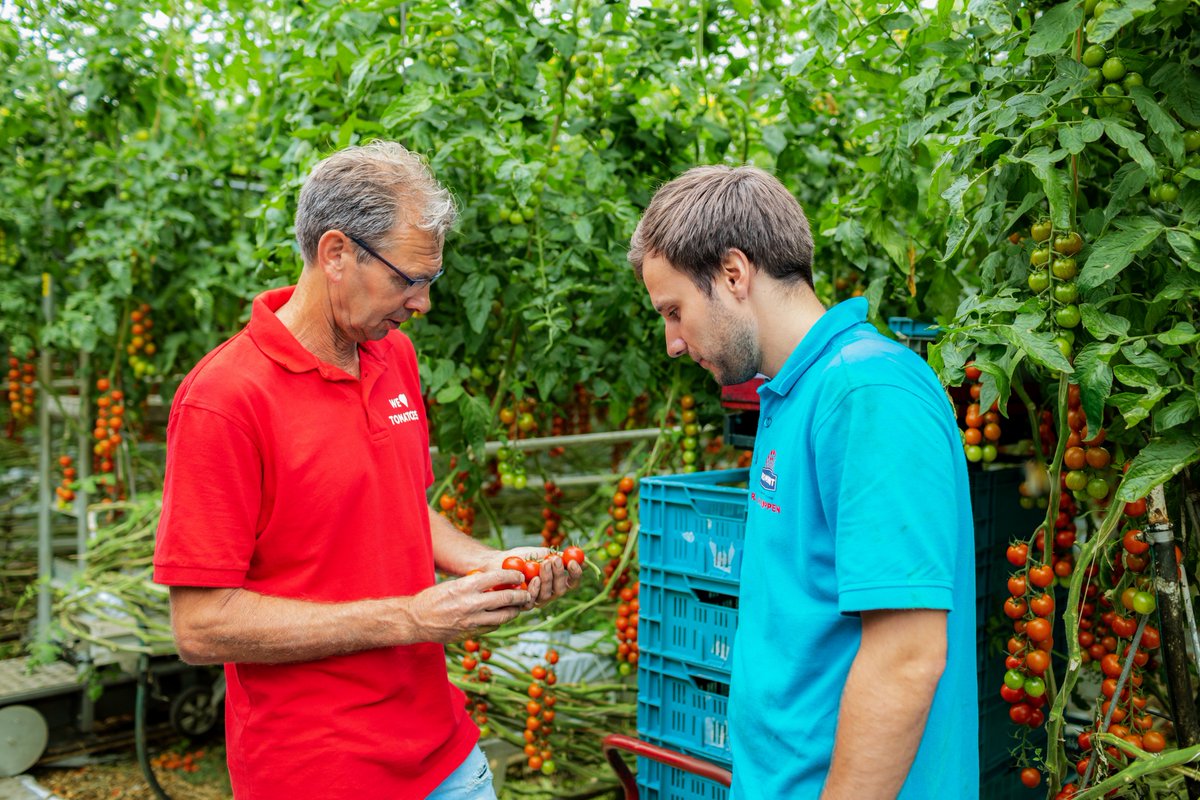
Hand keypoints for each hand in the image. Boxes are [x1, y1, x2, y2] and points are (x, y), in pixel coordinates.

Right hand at [407, 569, 529, 643]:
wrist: (415, 621)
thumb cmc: (433, 599)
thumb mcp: (452, 584)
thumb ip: (473, 583)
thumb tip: (494, 581)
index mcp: (466, 586)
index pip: (497, 577)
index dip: (512, 577)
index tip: (519, 577)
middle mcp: (471, 603)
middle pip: (505, 598)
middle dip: (520, 595)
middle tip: (527, 593)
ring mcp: (472, 620)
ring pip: (503, 616)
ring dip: (514, 611)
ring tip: (518, 607)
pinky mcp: (470, 633)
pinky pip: (492, 627)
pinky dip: (500, 621)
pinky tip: (501, 617)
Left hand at [493, 547, 582, 606]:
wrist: (498, 562)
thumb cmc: (521, 557)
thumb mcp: (540, 552)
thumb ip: (556, 555)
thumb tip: (578, 555)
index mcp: (556, 581)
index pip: (572, 582)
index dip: (575, 574)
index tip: (573, 562)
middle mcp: (549, 593)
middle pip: (561, 589)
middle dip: (559, 574)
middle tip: (555, 560)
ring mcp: (536, 600)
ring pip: (548, 594)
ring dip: (548, 578)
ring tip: (544, 563)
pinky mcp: (523, 604)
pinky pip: (532, 601)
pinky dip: (535, 589)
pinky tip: (534, 579)